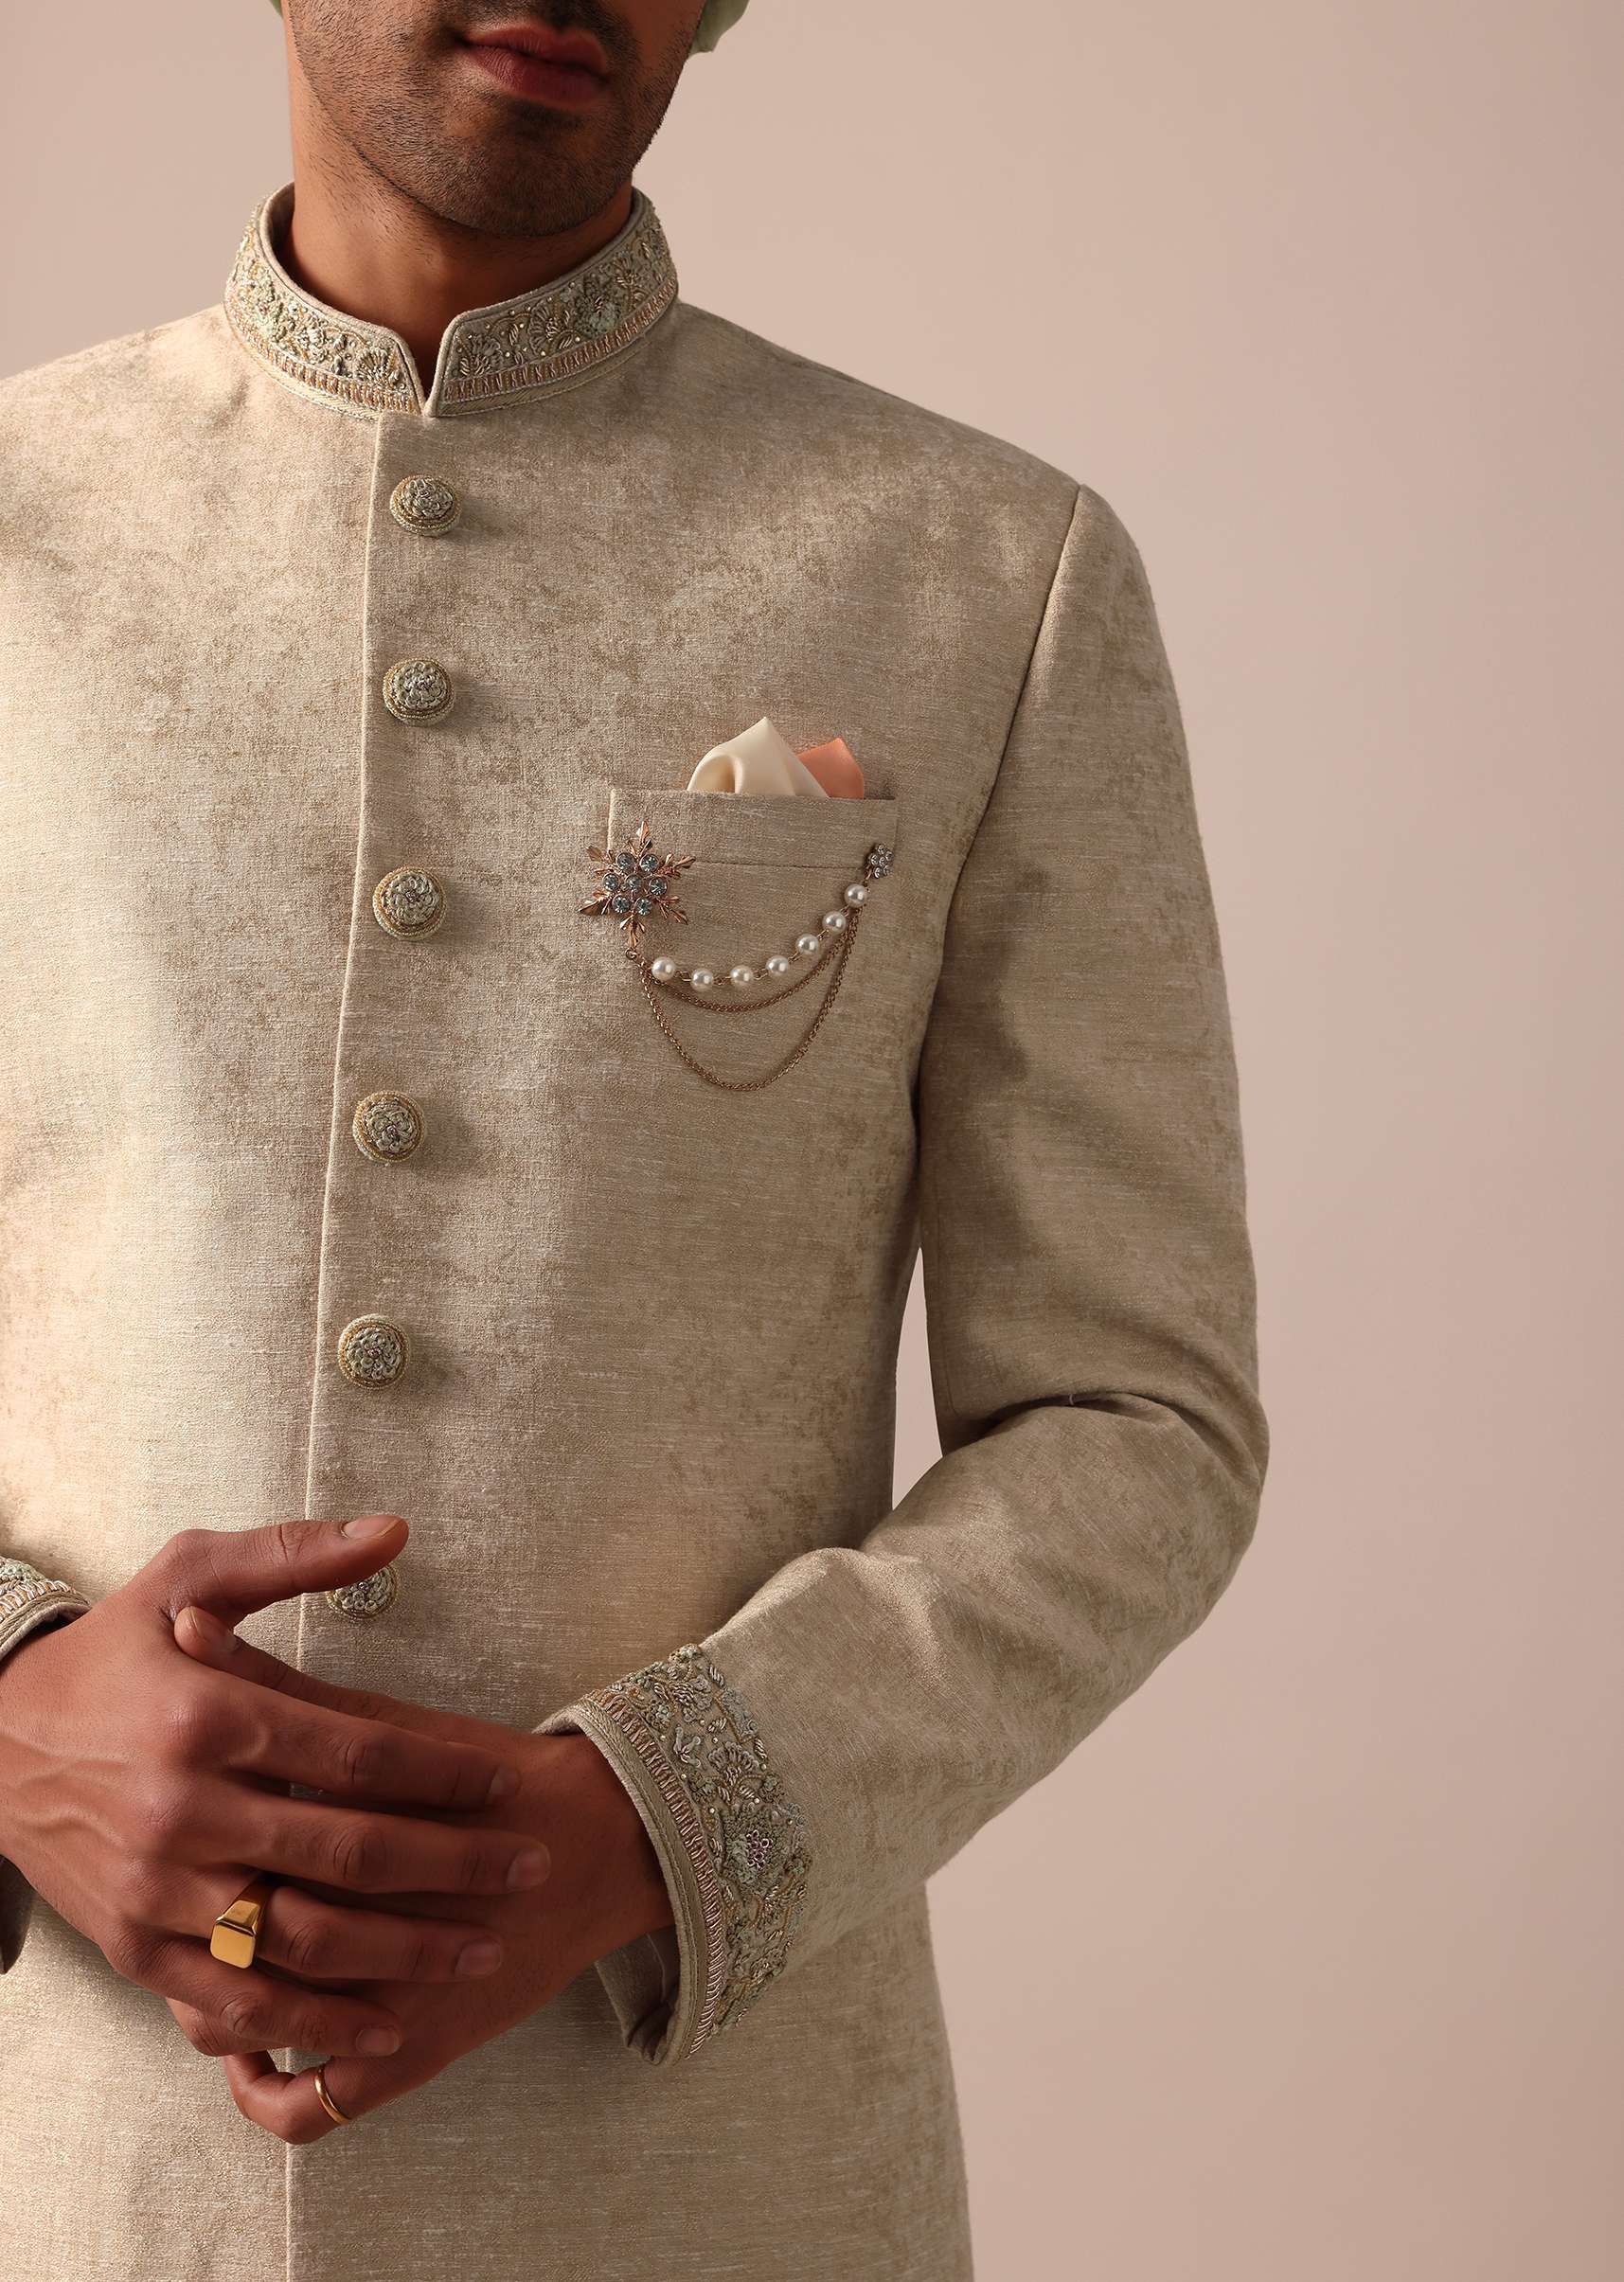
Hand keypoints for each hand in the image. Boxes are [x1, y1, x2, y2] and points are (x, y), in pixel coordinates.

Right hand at [0, 1516, 548, 2064]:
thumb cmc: (112, 1650)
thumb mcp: (188, 1572)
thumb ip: (294, 1555)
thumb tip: (395, 1531)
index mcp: (207, 1715)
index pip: (354, 1752)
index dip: (440, 1772)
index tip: (504, 1781)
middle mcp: (183, 1810)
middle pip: (347, 1851)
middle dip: (453, 1866)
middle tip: (530, 1869)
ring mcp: (158, 1889)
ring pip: (304, 1940)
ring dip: (404, 1956)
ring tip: (483, 1952)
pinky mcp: (136, 1949)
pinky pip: (238, 2001)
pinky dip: (315, 2023)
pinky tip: (384, 2027)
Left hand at [167, 1613, 672, 2141]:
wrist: (604, 1843)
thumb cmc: (493, 1773)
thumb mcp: (388, 1718)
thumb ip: (284, 1684)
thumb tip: (191, 1626)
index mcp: (339, 1827)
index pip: (221, 1835)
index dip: (171, 1818)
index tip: (147, 1812)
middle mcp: (354, 1925)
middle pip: (219, 1930)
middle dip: (181, 1909)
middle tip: (168, 1885)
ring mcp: (379, 2002)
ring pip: (243, 2022)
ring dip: (207, 2000)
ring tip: (208, 1956)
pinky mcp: (410, 2058)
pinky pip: (305, 2107)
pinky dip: (263, 2089)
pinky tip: (250, 2050)